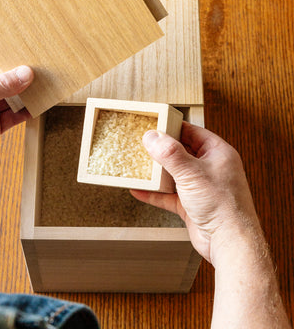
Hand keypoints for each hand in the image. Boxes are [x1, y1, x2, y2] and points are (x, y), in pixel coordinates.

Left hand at [0, 53, 33, 183]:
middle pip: (3, 78)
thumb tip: (25, 73)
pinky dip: (26, 111)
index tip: (25, 50)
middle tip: (41, 67)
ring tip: (44, 85)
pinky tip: (38, 106)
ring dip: (26, 93)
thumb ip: (2, 85)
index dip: (4, 53)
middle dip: (20, 74)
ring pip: (11, 97)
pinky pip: (14, 115)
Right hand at [130, 122, 259, 263]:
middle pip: (181, 153)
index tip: (155, 126)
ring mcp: (201, 187)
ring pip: (174, 174)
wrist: (229, 242)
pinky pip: (169, 195)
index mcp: (217, 153)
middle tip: (144, 145)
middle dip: (162, 151)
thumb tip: (152, 136)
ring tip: (140, 166)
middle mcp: (210, 168)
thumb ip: (170, 153)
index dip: (173, 128)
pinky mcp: (192, 205)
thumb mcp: (192, 172)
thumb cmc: (223, 206)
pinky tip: (140, 190)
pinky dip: (155, 193)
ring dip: (157, 173)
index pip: (192, 132)